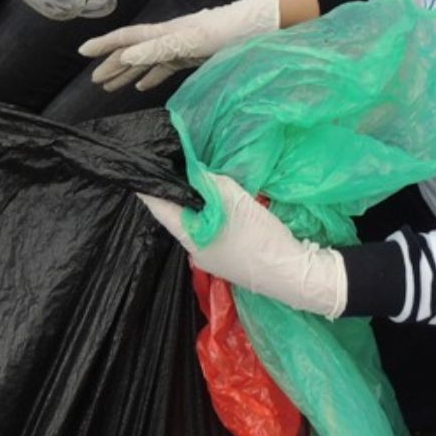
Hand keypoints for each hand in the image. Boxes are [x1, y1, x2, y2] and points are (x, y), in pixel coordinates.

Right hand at [79, 0, 279, 91]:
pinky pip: (165, 68)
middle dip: (112, 64)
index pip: (126, 38)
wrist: (253, 28)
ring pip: (146, 61)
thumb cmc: (222, 32)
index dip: (104, 45)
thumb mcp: (189, 41)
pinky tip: (143, 87)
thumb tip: (126, 55)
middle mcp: (167, 37)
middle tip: (95, 80)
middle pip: (133, 51)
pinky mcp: (192, 56)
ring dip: (129, 73)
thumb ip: (157, 48)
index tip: (83, 52)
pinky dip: (152, 77)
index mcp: (163, 32)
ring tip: (111, 87)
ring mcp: (179, 47)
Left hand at [139, 173, 345, 317]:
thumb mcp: (234, 201)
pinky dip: (213, 211)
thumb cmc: (260, 238)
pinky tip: (223, 198)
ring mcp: (213, 256)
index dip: (150, 187)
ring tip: (198, 173)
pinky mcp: (230, 256)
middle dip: (176, 190)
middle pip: (178, 215)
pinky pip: (213, 228)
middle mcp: (196, 249)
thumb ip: (210, 183)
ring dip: (197, 200)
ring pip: (197, 221)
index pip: (160, 208)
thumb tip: (193, 170)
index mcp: (191, 237)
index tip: (142, 167)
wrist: (293, 274)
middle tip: (175, 162)